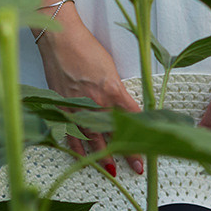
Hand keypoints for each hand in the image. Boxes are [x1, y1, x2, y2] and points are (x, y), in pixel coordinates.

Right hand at [36, 11, 143, 173]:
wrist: (60, 39)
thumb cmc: (87, 49)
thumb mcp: (110, 69)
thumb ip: (117, 90)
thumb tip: (124, 106)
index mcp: (113, 90)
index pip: (134, 117)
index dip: (143, 134)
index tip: (151, 147)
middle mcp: (97, 102)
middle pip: (115, 133)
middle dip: (127, 152)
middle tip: (137, 168)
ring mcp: (78, 107)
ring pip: (93, 138)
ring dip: (103, 156)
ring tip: (112, 171)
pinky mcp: (62, 107)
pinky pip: (70, 132)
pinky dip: (77, 147)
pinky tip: (82, 158)